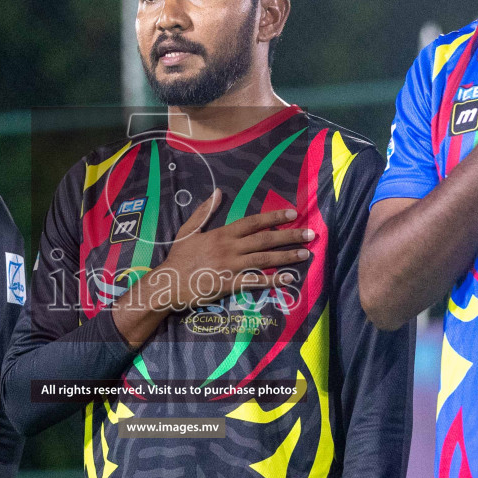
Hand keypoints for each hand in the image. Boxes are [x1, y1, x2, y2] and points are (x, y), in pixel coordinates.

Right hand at [114, 190, 311, 346]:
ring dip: (286, 257)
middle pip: (264, 240)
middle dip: (289, 237)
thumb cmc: (178, 257)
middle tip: (310, 235)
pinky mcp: (228, 285)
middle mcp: (229, 248)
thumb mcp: (189, 230)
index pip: (253, 222)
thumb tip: (218, 192)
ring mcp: (230, 267)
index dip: (273, 218)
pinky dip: (272, 281)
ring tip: (305, 255)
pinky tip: (288, 279)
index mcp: (222, 234)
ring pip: (264, 260)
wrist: (167, 283)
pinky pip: (254, 282)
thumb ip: (205, 212)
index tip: (292, 214)